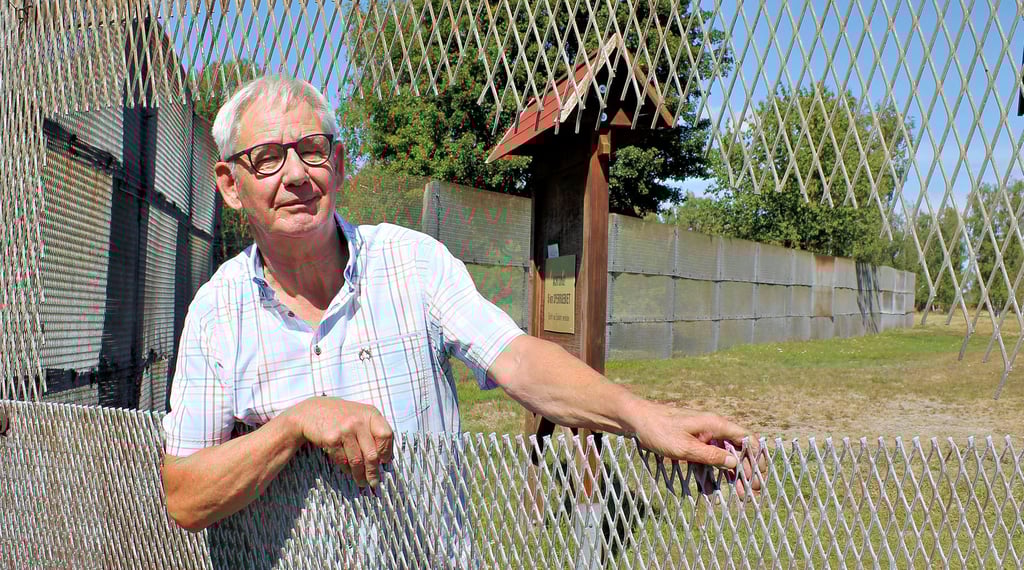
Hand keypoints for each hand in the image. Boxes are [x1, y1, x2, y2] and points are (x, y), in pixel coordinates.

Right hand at [288, 396, 393, 487]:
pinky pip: (343, 460)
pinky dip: (347, 469)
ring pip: (357, 460)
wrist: (312, 411)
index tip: (384, 462)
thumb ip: (374, 431)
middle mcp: (359, 421)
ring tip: (362, 482)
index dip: (386, 451)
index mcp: (370, 414)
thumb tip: (384, 458)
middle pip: (372, 453)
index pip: (386, 435)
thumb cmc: (342, 416)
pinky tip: (349, 471)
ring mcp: (345, 430)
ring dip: (360, 475)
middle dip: (373, 471)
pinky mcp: (331, 439)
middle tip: (374, 482)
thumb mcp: (361, 416)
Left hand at [630, 404, 764, 497]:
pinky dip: (711, 473)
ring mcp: (702, 435)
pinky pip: (706, 458)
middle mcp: (713, 428)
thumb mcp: (685, 448)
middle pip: (737, 450)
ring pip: (723, 456)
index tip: (761, 476)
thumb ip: (711, 456)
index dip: (757, 457)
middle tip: (752, 491)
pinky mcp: (692, 442)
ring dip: (730, 475)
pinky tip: (711, 489)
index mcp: (716, 425)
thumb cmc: (660, 430)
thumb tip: (735, 463)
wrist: (636, 420)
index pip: (747, 439)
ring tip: (738, 494)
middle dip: (746, 471)